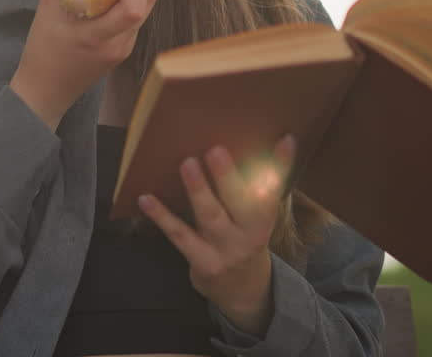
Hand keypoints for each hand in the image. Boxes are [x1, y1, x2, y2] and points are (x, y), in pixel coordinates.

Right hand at [10, 0, 157, 129]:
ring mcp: (124, 47)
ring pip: (146, 7)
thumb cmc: (42, 48)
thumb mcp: (48, 10)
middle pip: (147, 3)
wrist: (46, 89)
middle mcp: (118, 44)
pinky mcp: (124, 46)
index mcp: (96, 37)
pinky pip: (138, 13)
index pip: (131, 10)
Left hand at [138, 133, 296, 337]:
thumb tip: (232, 142)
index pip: (275, 188)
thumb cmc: (245, 240)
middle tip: (216, 149)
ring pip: (211, 217)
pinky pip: (180, 235)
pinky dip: (162, 216)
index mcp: (266, 218)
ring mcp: (226, 250)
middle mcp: (250, 234)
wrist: (243, 292)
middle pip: (243, 203)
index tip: (285, 139)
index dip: (281, 165)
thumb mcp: (256, 219)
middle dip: (229, 176)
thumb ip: (251, 190)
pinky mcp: (203, 261)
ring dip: (198, 191)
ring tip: (187, 164)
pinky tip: (145, 198)